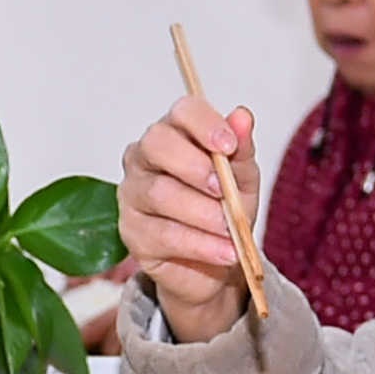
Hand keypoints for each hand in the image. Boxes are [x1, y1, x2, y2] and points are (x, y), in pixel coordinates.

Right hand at [116, 91, 258, 338]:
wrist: (216, 261)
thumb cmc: (224, 208)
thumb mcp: (242, 178)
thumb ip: (241, 148)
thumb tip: (242, 117)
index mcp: (175, 133)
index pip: (182, 112)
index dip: (205, 125)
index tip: (229, 146)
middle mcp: (144, 157)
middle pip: (157, 144)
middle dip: (195, 167)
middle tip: (224, 190)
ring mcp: (133, 194)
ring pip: (160, 193)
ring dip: (203, 213)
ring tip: (231, 230)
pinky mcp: (132, 232)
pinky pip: (163, 234)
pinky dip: (201, 245)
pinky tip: (225, 252)